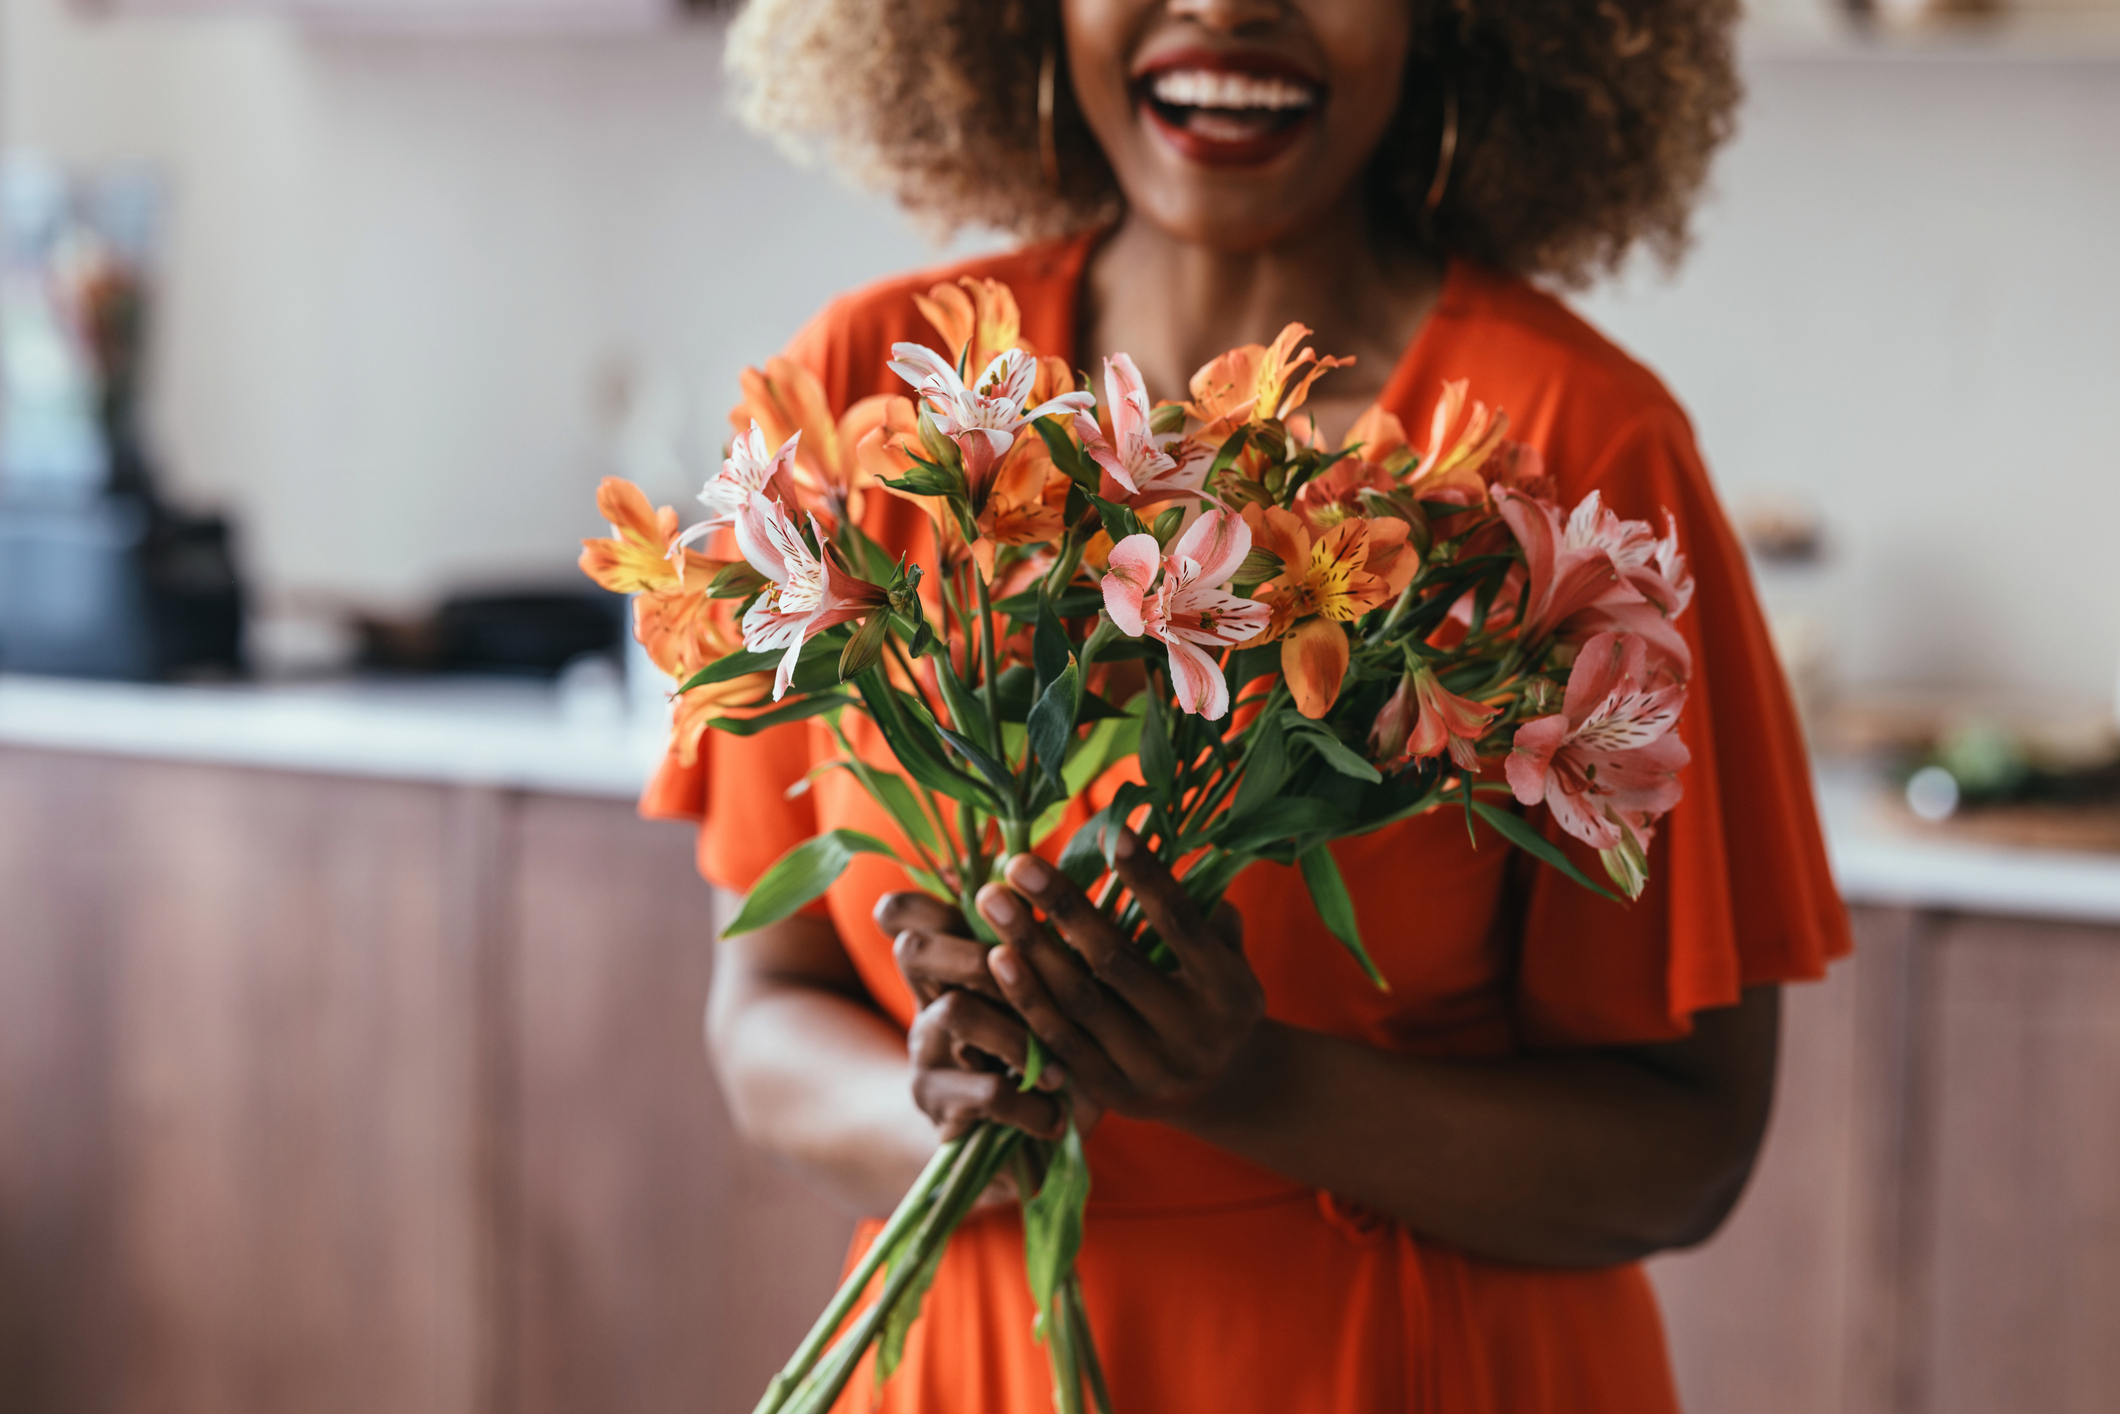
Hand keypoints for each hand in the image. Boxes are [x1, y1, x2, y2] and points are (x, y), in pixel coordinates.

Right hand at [874, 892, 1095, 1144]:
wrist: (1007, 1157)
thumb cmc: (1045, 1063)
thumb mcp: (1050, 1007)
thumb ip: (1051, 960)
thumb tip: (1074, 903)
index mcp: (953, 968)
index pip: (904, 914)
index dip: (926, 902)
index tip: (985, 904)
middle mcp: (925, 1002)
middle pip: (915, 949)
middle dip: (979, 956)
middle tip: (1038, 984)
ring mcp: (924, 1055)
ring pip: (956, 1010)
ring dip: (1019, 1039)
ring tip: (1059, 1073)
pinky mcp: (935, 1107)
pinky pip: (986, 1091)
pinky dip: (1031, 1106)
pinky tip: (1055, 1118)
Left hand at [976, 828, 1263, 1126]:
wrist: (1220, 1086)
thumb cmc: (1213, 994)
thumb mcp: (1229, 955)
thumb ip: (1204, 911)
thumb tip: (1160, 855)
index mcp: (1232, 991)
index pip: (1182, 925)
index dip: (1148, 879)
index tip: (1111, 831)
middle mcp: (1195, 1035)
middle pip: (1118, 962)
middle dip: (1064, 907)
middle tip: (1018, 863)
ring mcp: (1153, 1071)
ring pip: (1081, 1003)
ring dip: (1032, 948)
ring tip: (994, 901)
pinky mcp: (1114, 1095)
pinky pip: (1061, 1043)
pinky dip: (1028, 999)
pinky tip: (999, 958)